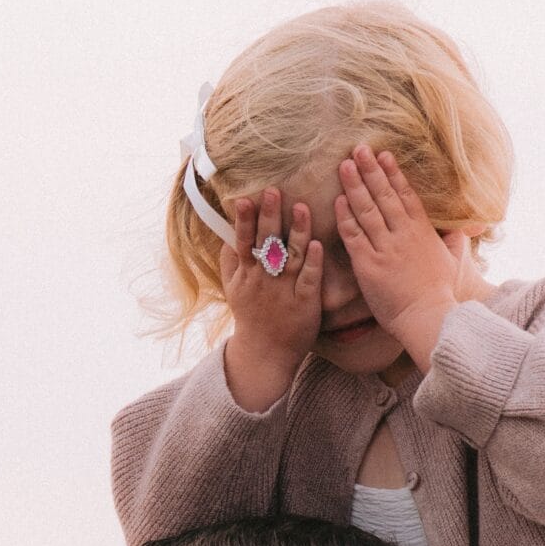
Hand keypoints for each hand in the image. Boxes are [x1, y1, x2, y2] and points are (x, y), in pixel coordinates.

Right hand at [220, 189, 323, 408]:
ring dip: (296, 232)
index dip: (244, 221)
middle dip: (269, 217)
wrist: (265, 354)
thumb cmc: (251, 317)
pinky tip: (316, 245)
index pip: (243, 242)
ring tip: (302, 207)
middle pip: (266, 244)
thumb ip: (230, 262)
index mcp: (247, 275)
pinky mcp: (305, 304)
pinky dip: (312, 263)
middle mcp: (264, 280)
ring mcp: (284, 292)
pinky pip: (308, 281)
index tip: (245, 199)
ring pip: (290, 258)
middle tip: (274, 191)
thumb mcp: (233, 290)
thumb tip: (228, 236)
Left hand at [334, 146, 486, 369]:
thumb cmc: (440, 294)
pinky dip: (345, 217)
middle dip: (370, 170)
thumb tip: (463, 232)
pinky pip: (354, 235)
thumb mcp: (453, 262)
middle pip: (384, 195)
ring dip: (354, 185)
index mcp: (423, 231)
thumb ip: (454, 242)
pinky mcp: (369, 265)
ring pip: (367, 210)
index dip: (393, 173)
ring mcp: (385, 248)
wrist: (429, 317)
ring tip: (344, 165)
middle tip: (358, 149)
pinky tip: (338, 201)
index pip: (406, 195)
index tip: (383, 154)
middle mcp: (403, 234)